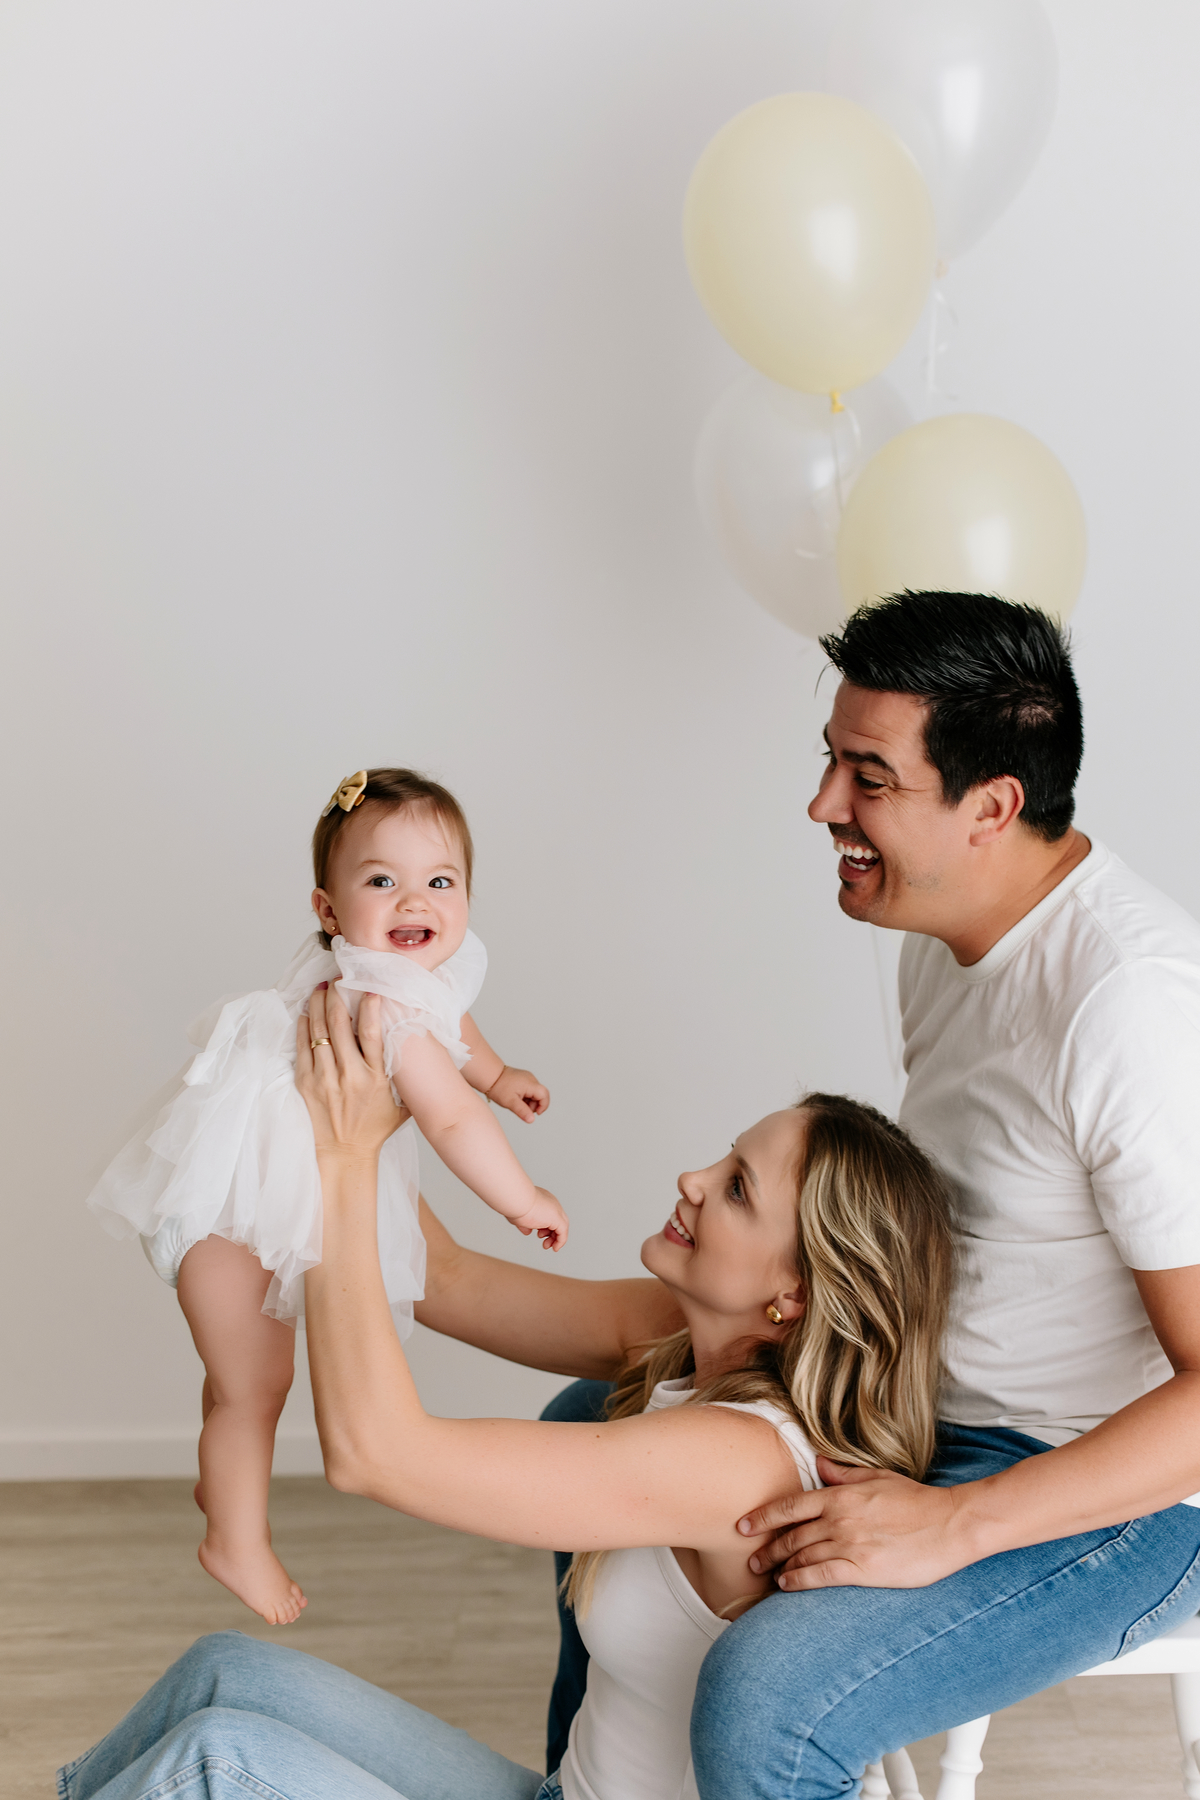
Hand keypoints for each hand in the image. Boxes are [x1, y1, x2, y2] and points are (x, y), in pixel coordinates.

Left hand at [296, 982, 402, 1162]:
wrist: (345, 1154)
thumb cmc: (375, 1128)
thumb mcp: (401, 1104)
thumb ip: (406, 1077)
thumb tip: (420, 1050)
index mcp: (375, 1079)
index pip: (372, 1034)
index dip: (371, 1008)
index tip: (371, 989)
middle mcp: (349, 1077)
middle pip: (340, 1026)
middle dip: (338, 997)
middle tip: (339, 980)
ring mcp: (325, 1080)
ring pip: (319, 1032)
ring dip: (319, 1006)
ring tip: (321, 989)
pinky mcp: (307, 1084)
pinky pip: (302, 1048)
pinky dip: (304, 1027)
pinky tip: (307, 1013)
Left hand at [486, 1065, 549, 1121]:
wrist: (490, 1075)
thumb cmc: (499, 1087)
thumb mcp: (510, 1102)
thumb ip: (522, 1111)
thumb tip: (532, 1120)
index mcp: (530, 1084)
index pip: (544, 1095)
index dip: (543, 1106)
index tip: (535, 1114)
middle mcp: (531, 1079)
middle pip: (540, 1095)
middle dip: (534, 1105)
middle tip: (521, 1109)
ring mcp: (528, 1077)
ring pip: (535, 1093)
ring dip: (529, 1101)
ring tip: (516, 1103)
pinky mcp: (524, 1078)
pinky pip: (530, 1090)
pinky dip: (526, 1096)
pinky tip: (516, 1098)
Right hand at [507, 1187, 568, 1251]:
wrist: (516, 1198)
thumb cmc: (514, 1205)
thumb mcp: (519, 1217)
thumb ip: (525, 1224)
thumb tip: (528, 1231)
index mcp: (542, 1200)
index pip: (549, 1215)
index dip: (545, 1227)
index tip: (538, 1234)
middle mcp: (551, 1203)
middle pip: (557, 1220)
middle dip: (551, 1234)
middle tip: (545, 1243)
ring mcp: (555, 1210)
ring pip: (562, 1226)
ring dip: (555, 1239)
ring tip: (546, 1245)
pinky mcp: (557, 1218)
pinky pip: (563, 1232)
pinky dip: (560, 1241)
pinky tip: (555, 1248)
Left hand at [738, 1459, 969, 1589]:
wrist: (950, 1524)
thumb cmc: (917, 1500)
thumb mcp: (877, 1477)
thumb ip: (843, 1473)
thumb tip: (818, 1462)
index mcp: (840, 1495)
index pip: (790, 1506)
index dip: (761, 1518)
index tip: (742, 1526)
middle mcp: (839, 1519)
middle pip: (790, 1535)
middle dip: (767, 1548)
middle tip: (750, 1560)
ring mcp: (849, 1544)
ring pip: (802, 1556)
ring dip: (780, 1567)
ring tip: (768, 1575)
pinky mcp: (863, 1569)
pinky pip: (820, 1576)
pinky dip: (798, 1581)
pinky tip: (786, 1586)